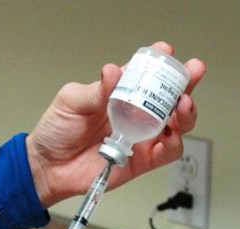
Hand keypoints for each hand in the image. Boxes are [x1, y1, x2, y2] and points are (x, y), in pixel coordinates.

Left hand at [26, 41, 206, 207]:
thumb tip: (113, 72)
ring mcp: (141, 138)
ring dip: (186, 113)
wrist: (49, 166)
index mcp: (119, 95)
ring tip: (183, 104)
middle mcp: (135, 115)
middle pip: (169, 98)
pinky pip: (167, 153)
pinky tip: (172, 135)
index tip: (166, 52)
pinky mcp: (142, 161)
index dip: (159, 63)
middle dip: (185, 83)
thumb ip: (96, 90)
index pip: (146, 75)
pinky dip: (174, 143)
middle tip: (191, 73)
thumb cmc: (56, 131)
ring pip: (177, 124)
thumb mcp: (71, 101)